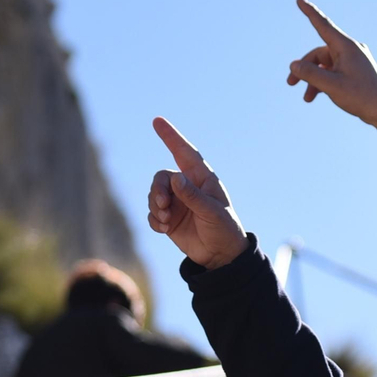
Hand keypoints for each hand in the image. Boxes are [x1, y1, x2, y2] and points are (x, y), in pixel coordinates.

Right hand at [147, 118, 248, 269]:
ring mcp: (176, 203)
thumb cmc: (224, 229)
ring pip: (154, 194)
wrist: (221, 255)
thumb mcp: (212, 212)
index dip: (171, 137)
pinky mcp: (168, 219)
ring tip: (166, 220)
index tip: (157, 121)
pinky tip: (164, 228)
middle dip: (157, 189)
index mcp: (202, 179)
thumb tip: (175, 177)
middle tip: (162, 205)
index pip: (185, 153)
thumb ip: (193, 195)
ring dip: (154, 205)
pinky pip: (152, 213)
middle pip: (162, 177)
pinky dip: (154, 220)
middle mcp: (187, 187)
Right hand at [287, 0, 376, 151]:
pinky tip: (317, 95)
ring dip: (314, 79)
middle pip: (319, 53)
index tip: (299, 0)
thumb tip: (293, 66)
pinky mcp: (355, 71)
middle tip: (290, 83)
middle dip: (305, 68)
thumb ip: (310, 74)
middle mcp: (351, 50)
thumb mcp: (331, 86)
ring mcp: (353, 61)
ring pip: (325, 65)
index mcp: (346, 47)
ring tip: (307, 98)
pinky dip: (324, 82)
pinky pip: (334, 71)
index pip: (323, 25)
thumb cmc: (361, 97)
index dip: (310, 12)